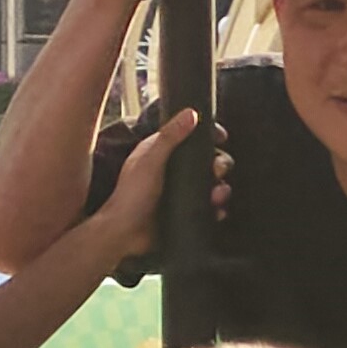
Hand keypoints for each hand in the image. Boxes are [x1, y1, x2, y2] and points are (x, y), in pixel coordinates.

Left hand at [81, 108, 233, 268]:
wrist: (125, 234)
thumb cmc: (131, 196)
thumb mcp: (150, 162)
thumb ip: (169, 137)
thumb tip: (191, 113)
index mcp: (162, 152)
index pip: (190, 136)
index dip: (208, 135)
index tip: (221, 137)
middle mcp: (173, 170)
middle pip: (206, 160)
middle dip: (219, 164)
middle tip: (217, 171)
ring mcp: (180, 192)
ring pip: (211, 184)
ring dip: (221, 188)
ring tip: (218, 195)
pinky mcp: (185, 211)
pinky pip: (208, 207)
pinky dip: (217, 208)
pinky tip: (218, 211)